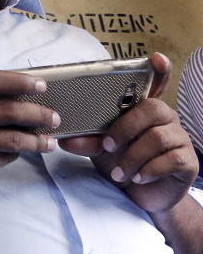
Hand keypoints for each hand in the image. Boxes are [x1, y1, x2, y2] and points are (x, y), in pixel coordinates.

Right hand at [0, 69, 57, 186]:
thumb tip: (18, 83)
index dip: (18, 81)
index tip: (41, 85)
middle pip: (5, 112)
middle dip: (37, 114)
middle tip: (54, 117)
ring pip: (9, 140)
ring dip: (35, 141)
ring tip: (49, 141)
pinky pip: (2, 158)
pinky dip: (16, 153)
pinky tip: (23, 150)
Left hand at [60, 52, 197, 212]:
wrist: (141, 196)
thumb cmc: (121, 163)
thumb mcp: (100, 150)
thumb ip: (86, 141)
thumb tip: (65, 139)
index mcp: (143, 111)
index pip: (157, 84)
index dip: (159, 70)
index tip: (155, 57)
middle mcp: (165, 119)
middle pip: (152, 109)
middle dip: (124, 129)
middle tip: (106, 147)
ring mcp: (179, 138)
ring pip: (157, 137)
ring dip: (132, 157)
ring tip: (119, 173)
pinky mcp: (188, 160)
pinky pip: (171, 159)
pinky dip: (149, 170)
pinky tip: (138, 178)